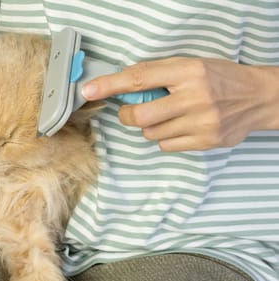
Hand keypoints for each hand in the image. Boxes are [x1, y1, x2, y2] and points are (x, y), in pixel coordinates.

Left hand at [82, 57, 278, 151]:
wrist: (258, 98)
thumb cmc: (220, 79)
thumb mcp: (192, 66)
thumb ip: (159, 75)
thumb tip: (123, 86)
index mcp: (189, 71)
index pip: (139, 78)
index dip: (110, 85)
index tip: (89, 90)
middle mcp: (194, 96)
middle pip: (140, 116)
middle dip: (127, 116)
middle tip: (131, 112)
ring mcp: (201, 121)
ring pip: (150, 133)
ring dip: (150, 126)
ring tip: (169, 116)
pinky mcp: (205, 141)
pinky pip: (165, 145)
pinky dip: (164, 138)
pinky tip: (180, 128)